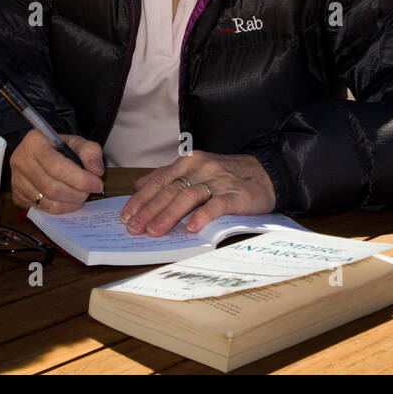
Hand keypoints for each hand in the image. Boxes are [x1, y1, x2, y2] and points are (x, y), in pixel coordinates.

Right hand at [10, 129, 103, 213]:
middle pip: (52, 187)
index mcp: (34, 142)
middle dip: (77, 193)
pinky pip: (43, 210)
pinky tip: (70, 200)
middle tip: (91, 190)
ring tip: (81, 194)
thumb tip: (96, 171)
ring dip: (71, 202)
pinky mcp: (18, 196)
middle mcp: (21, 161)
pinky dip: (62, 208)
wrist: (40, 152)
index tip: (97, 183)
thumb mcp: (76, 141)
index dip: (80, 179)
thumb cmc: (58, 147)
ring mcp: (17, 181)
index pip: (57, 167)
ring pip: (48, 202)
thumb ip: (90, 151)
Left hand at [120, 152, 275, 235]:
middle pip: (170, 190)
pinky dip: (203, 216)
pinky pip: (217, 205)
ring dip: (169, 215)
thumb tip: (140, 185)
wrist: (265, 174)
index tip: (126, 216)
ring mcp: (218, 181)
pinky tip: (191, 228)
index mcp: (188, 162)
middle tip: (134, 228)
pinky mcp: (235, 194)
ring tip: (155, 231)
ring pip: (188, 196)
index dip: (141, 199)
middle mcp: (201, 168)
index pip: (159, 181)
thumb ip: (168, 176)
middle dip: (149, 210)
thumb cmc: (227, 175)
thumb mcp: (196, 169)